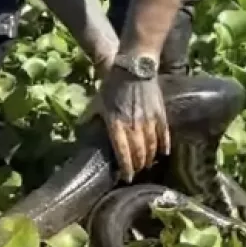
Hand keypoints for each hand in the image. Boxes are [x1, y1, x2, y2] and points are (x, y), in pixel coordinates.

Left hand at [98, 65, 169, 182]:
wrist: (134, 68)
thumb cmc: (112, 85)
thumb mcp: (97, 101)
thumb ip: (91, 116)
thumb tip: (81, 126)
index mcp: (116, 125)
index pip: (122, 153)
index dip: (125, 169)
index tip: (126, 178)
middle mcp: (133, 127)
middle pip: (139, 154)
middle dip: (138, 166)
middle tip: (136, 171)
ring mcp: (149, 122)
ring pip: (152, 148)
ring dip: (149, 158)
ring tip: (147, 164)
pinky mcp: (161, 116)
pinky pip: (164, 136)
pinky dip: (164, 146)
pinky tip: (163, 153)